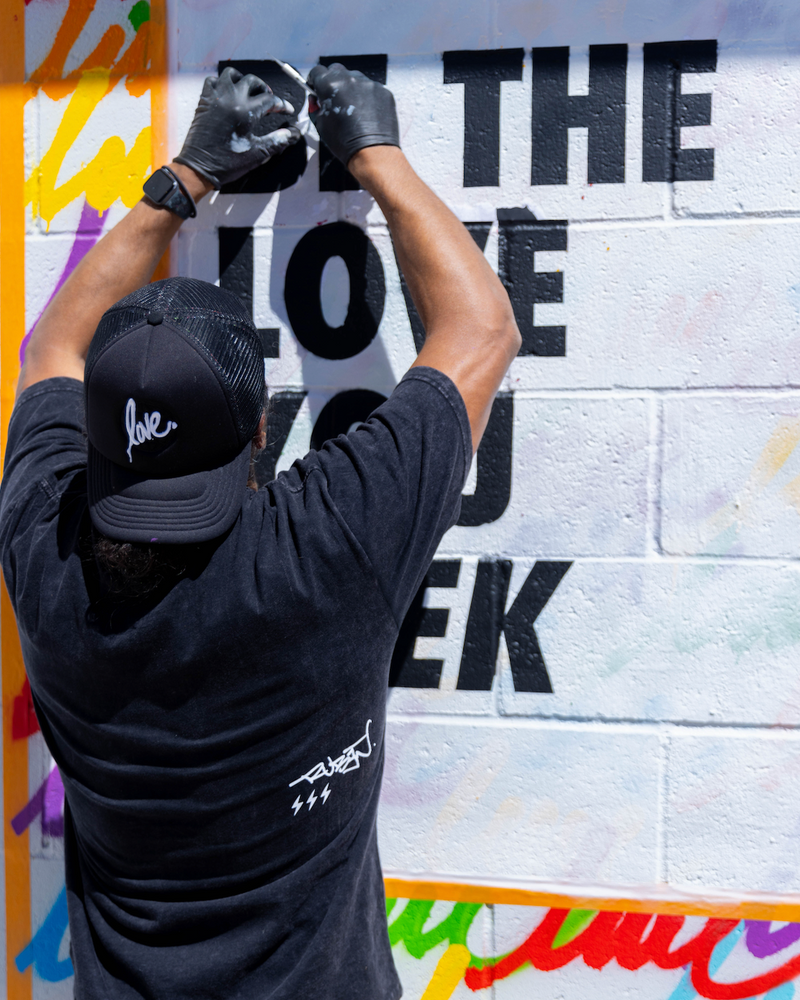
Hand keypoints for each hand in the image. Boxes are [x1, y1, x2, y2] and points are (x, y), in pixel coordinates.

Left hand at [174, 67, 300, 188]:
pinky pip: (213, 80)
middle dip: (264, 89)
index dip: (282, 105)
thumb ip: (278, 141)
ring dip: (243, 80)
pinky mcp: (204, 100)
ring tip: (248, 92)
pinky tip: (228, 94)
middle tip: (269, 100)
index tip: (287, 110)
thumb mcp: (257, 153)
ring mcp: (216, 97)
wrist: (199, 167)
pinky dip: (222, 83)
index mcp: (246, 112)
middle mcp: (231, 99)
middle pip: (253, 81)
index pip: (270, 100)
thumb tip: (294, 133)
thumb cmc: (227, 163)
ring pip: (232, 74)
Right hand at [307, 63, 399, 166]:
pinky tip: (367, 113)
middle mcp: (349, 79)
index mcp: (330, 85)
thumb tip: (315, 99)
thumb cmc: (346, 143)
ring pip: (355, 78)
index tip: (317, 87)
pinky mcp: (383, 91)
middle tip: (335, 99)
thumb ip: (315, 107)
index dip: (315, 80)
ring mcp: (368, 84)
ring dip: (351, 88)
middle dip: (333, 82)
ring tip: (353, 109)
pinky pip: (371, 88)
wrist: (372, 153)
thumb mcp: (321, 125)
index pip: (317, 71)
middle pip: (336, 70)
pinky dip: (367, 97)